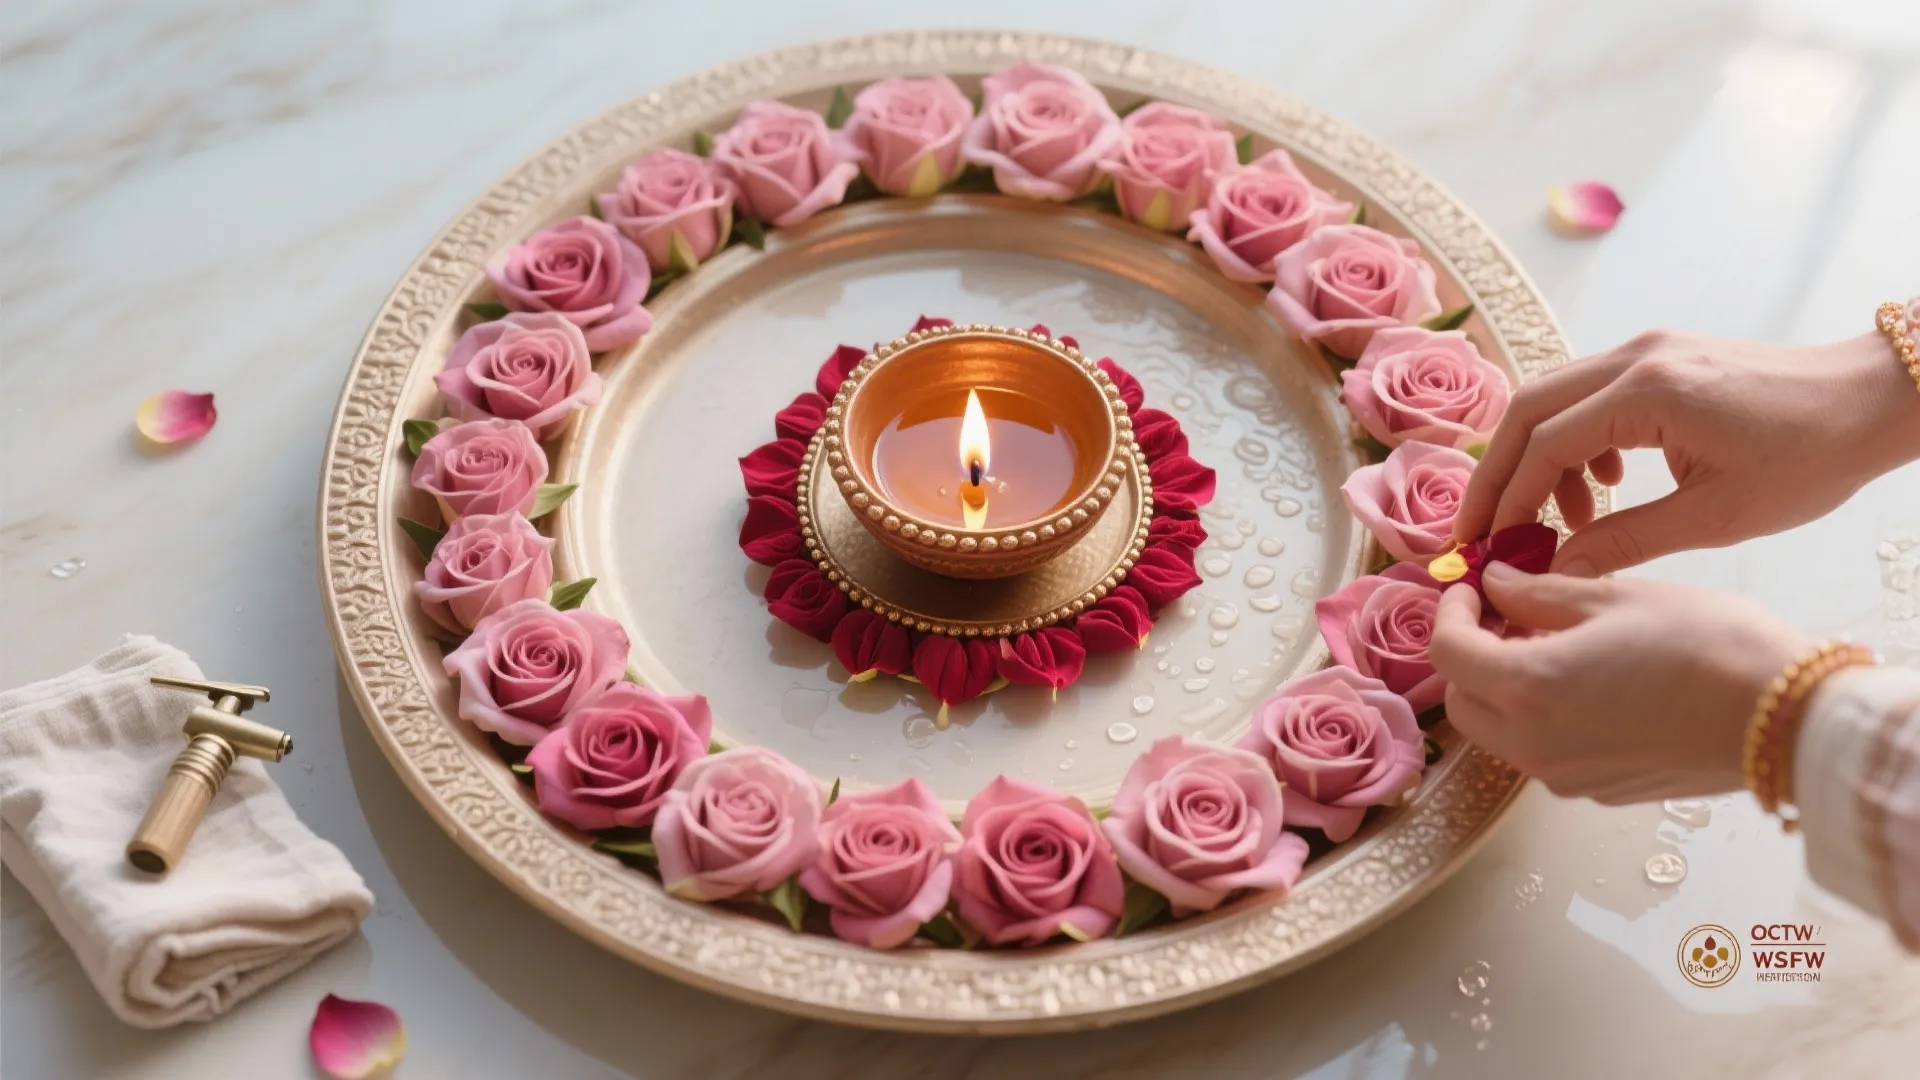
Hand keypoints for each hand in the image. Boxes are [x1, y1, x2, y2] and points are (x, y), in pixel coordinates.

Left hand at [1430, 563, 1808, 802]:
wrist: (1788, 718)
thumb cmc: (1706, 644)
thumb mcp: (1614, 597)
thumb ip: (1538, 593)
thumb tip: (1495, 584)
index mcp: (1527, 689)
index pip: (1448, 652)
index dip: (1451, 610)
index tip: (1474, 585)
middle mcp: (1533, 744)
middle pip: (1463, 701)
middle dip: (1471, 654)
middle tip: (1509, 613)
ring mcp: (1565, 776)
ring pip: (1501, 731)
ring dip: (1506, 688)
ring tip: (1555, 641)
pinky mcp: (1599, 792)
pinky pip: (1545, 751)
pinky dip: (1544, 715)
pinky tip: (1589, 680)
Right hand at [1452, 329, 1919, 576]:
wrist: (1872, 400)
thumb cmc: (1810, 458)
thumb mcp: (1716, 517)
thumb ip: (1625, 540)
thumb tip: (1555, 570)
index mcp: (1648, 392)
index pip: (1543, 444)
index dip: (1508, 501)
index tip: (1488, 549)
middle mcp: (1636, 357)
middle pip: (1527, 409)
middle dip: (1497, 476)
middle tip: (1481, 533)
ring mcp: (1645, 351)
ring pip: (1552, 400)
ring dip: (1540, 461)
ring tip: (1571, 523)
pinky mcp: (1659, 360)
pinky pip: (1587, 397)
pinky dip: (1576, 445)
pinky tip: (1608, 490)